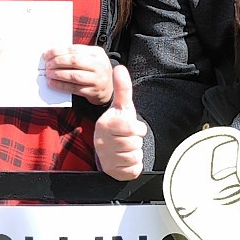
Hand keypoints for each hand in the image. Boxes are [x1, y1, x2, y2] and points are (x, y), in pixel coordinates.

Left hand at [43, 45, 112, 104]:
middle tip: (48, 64)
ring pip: (74, 75)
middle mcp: (99, 65)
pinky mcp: (92, 92)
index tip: (47, 54)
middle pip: (75, 61)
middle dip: (58, 62)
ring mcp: (97, 79)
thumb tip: (54, 54)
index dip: (59, 51)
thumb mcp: (92, 58)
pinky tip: (53, 83)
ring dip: (59, 74)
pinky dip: (61, 85)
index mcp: (97, 53)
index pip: (75, 49)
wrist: (109, 88)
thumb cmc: (95, 70)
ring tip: (49, 73)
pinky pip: (74, 88)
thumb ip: (77, 54)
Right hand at [94, 65, 146, 179]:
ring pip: (135, 156)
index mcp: (105, 124)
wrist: (110, 149)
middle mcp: (102, 142)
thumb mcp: (123, 107)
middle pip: (135, 143)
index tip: (131, 127)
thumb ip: (123, 88)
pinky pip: (134, 169)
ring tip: (127, 148)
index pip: (133, 128)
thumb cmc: (118, 125)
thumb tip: (120, 67)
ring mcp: (106, 158)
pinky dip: (134, 165)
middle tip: (128, 138)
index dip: (137, 128)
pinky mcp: (113, 172)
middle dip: (136, 140)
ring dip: (136, 152)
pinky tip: (126, 159)